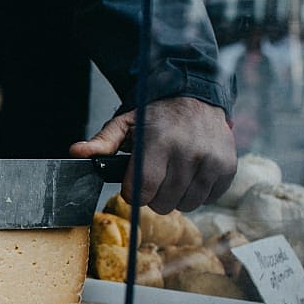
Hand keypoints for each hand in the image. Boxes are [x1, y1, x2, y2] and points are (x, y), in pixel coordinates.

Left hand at [69, 97, 235, 213]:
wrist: (197, 98)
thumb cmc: (156, 116)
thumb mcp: (125, 124)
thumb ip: (101, 143)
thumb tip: (75, 153)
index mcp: (159, 142)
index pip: (142, 190)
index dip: (133, 193)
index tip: (133, 185)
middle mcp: (188, 152)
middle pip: (162, 203)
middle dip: (153, 196)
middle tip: (154, 178)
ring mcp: (211, 161)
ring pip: (185, 205)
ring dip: (175, 196)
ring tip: (172, 176)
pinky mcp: (227, 168)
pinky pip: (207, 199)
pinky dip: (197, 193)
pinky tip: (191, 174)